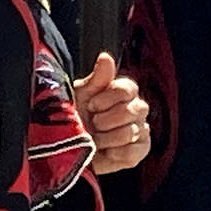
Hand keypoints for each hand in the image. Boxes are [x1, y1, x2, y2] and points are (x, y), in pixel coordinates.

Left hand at [76, 52, 149, 174]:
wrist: (70, 148)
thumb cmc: (75, 118)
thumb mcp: (81, 96)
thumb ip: (97, 78)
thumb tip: (106, 57)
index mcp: (123, 91)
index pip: (127, 88)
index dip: (107, 98)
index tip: (91, 105)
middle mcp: (136, 108)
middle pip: (132, 110)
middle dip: (105, 120)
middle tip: (92, 123)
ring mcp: (141, 130)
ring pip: (130, 132)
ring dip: (106, 138)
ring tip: (95, 139)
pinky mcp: (139, 151)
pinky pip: (133, 152)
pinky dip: (114, 153)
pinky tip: (105, 151)